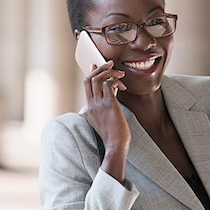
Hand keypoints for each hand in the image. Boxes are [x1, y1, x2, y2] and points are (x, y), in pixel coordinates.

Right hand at [83, 60, 130, 181]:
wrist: (115, 146)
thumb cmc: (114, 136)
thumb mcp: (105, 120)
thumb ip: (105, 106)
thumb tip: (114, 92)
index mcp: (88, 109)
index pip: (86, 86)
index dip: (92, 73)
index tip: (96, 66)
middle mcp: (90, 105)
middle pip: (88, 79)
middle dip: (99, 68)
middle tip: (109, 63)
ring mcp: (98, 104)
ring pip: (97, 79)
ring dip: (110, 72)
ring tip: (120, 73)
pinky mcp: (109, 104)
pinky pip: (109, 84)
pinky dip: (116, 80)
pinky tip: (124, 86)